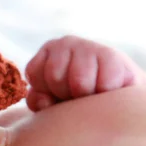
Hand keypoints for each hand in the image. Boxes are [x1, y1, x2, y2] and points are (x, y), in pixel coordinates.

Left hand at [25, 35, 145, 110]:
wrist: (111, 97)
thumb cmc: (71, 99)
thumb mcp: (48, 102)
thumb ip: (38, 101)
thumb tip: (45, 101)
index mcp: (45, 53)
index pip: (34, 72)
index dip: (44, 90)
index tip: (55, 94)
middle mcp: (64, 43)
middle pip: (54, 76)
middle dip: (64, 94)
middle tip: (74, 95)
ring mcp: (88, 46)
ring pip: (79, 81)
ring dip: (85, 96)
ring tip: (89, 94)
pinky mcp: (111, 55)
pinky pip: (103, 83)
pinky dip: (104, 93)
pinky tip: (105, 90)